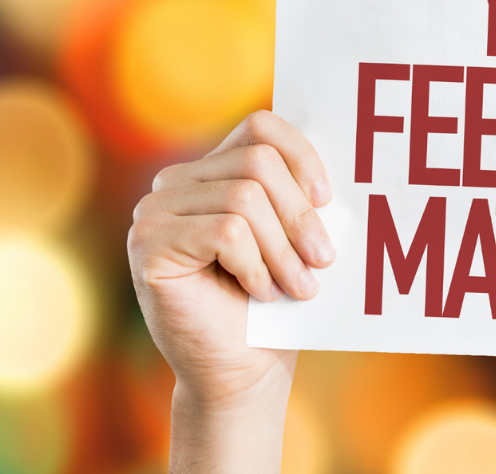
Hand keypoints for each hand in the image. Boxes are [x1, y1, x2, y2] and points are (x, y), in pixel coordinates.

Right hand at [127, 111, 333, 471]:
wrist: (243, 370)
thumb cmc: (277, 303)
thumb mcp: (296, 238)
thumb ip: (304, 197)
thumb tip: (347, 163)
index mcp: (213, 172)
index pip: (260, 126)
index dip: (302, 156)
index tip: (329, 199)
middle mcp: (175, 183)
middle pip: (257, 162)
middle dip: (301, 215)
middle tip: (323, 260)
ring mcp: (154, 212)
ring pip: (245, 198)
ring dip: (283, 250)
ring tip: (297, 286)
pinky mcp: (148, 245)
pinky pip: (225, 233)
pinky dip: (256, 265)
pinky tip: (260, 292)